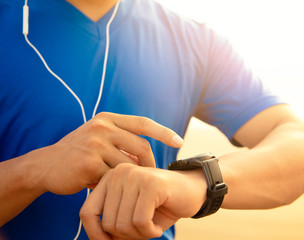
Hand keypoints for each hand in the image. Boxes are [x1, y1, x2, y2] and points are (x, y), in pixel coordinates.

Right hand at [37, 112, 182, 194]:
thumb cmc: (78, 153)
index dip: (164, 132)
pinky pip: (114, 178)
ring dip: (130, 178)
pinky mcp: (89, 164)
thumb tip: (146, 157)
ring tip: (126, 184)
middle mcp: (102, 127)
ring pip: (129, 166)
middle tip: (152, 176)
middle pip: (141, 147)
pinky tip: (107, 187)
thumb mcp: (99, 138)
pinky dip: (115, 185)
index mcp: (108, 118)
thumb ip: (121, 142)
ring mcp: (95, 144)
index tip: (180, 141)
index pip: (143, 123)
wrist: (46, 166)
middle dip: (150, 164)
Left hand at [79, 163, 206, 239]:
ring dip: (139, 236)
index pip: (87, 212)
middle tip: (143, 232)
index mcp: (110, 178)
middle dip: (126, 237)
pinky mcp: (151, 184)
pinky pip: (140, 222)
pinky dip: (150, 232)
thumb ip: (111, 223)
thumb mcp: (130, 214)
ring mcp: (135, 176)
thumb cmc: (160, 205)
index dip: (96, 234)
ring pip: (123, 225)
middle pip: (107, 223)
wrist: (193, 191)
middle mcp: (119, 173)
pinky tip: (158, 227)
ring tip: (151, 228)